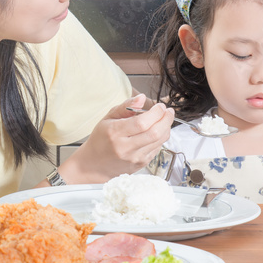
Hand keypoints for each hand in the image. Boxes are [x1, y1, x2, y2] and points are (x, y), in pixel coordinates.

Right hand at [54, 94, 173, 183]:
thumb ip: (126, 106)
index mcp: (115, 133)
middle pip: (155, 133)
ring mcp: (134, 158)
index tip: (160, 106)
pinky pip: (157, 148)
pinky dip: (160, 138)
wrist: (94, 165)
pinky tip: (156, 131)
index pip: (142, 122)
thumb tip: (141, 98)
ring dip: (166, 128)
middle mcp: (125, 147)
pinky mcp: (141, 164)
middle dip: (166, 119)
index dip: (156, 113)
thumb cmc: (101, 139)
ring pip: (159, 141)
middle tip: (168, 111)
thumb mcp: (108, 118)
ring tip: (164, 119)